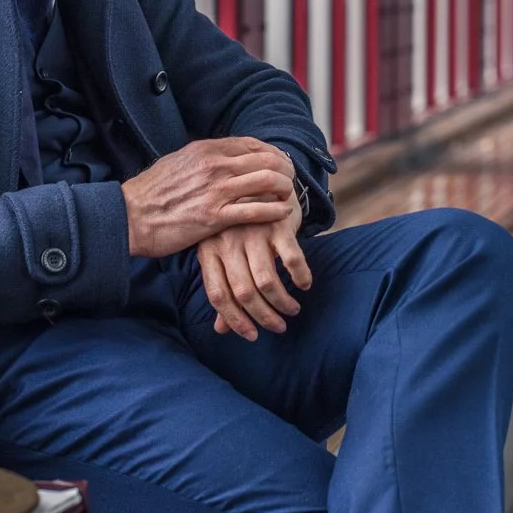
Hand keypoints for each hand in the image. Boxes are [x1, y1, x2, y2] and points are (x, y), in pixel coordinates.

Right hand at [121, 138, 296, 258]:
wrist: (129, 216)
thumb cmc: (151, 192)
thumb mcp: (177, 162)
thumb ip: (202, 158)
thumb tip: (220, 156)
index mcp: (205, 149)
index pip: (252, 144)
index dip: (272, 153)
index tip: (280, 163)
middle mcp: (214, 165)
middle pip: (267, 159)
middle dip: (285, 169)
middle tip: (291, 179)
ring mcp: (216, 190)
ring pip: (267, 181)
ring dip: (285, 188)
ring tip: (289, 196)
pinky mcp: (215, 217)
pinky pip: (256, 210)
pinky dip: (275, 211)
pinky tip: (282, 214)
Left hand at [196, 187, 311, 340]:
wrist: (258, 177)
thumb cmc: (238, 223)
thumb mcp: (222, 251)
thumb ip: (222, 287)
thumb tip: (221, 329)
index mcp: (208, 250)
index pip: (217, 295)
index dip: (234, 321)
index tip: (251, 336)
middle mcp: (227, 241)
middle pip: (243, 293)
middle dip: (263, 317)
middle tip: (278, 327)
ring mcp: (252, 231)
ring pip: (266, 282)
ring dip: (282, 302)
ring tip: (292, 310)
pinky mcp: (277, 223)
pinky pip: (291, 259)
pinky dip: (300, 277)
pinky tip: (304, 284)